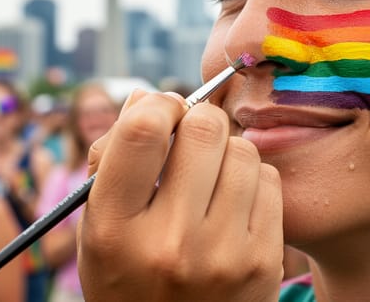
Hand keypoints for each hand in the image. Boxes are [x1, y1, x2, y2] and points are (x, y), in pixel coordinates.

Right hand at [78, 90, 283, 301]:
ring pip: (243, 149)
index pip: (142, 131)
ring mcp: (222, 255)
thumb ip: (114, 159)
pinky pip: (269, 180)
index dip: (157, 105)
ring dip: (227, 150)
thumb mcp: (99, 226)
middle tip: (191, 138)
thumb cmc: (130, 272)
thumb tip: (149, 97)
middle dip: (198, 121)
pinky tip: (232, 202)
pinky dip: (252, 180)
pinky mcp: (263, 262)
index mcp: (115, 229)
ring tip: (210, 177)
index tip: (162, 113)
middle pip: (205, 128)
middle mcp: (169, 243)